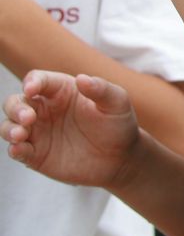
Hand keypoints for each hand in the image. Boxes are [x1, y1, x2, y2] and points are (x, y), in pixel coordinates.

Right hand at [3, 71, 140, 188]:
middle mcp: (45, 109)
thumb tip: (82, 78)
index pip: (38, 80)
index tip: (32, 89)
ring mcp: (38, 132)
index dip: (32, 82)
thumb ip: (101, 89)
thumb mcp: (117, 103)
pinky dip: (14, 149)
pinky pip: (17, 150)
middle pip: (16, 101)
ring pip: (10, 125)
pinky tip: (19, 149)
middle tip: (28, 117)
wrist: (121, 157)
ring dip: (10, 128)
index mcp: (61, 91)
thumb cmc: (118, 124)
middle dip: (16, 107)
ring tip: (21, 134)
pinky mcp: (36, 154)